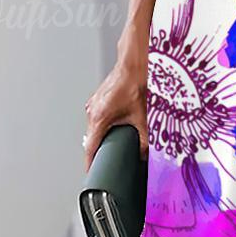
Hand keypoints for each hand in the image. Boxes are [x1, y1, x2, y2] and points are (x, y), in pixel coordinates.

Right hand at [83, 55, 147, 170]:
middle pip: (91, 138)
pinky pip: (97, 117)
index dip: (90, 162)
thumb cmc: (135, 84)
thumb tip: (145, 153)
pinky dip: (104, 123)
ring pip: (94, 127)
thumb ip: (144, 139)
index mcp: (99, 117)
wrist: (134, 64)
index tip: (91, 172)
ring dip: (102, 134)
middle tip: (108, 157)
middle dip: (99, 148)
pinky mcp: (97, 99)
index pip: (90, 147)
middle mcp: (92, 111)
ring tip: (114, 138)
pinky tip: (116, 122)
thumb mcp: (142, 117)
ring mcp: (93, 104)